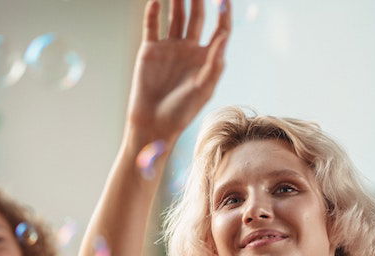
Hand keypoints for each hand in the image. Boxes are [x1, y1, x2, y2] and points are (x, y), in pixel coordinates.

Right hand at [126, 0, 230, 140]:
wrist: (152, 123)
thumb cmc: (181, 112)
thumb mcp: (202, 90)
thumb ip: (214, 64)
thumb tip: (223, 37)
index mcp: (207, 58)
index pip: (220, 29)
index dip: (224, 12)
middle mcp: (189, 49)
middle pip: (197, 16)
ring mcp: (169, 48)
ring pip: (175, 16)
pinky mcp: (150, 49)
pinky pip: (153, 25)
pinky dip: (154, 11)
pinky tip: (157, 0)